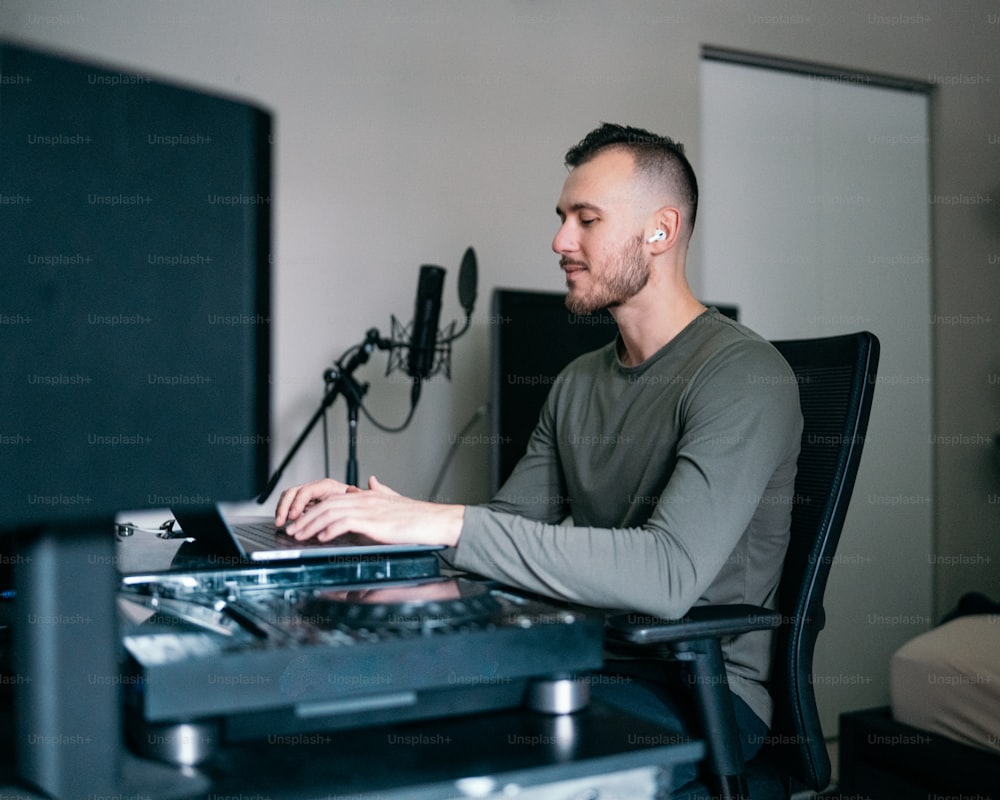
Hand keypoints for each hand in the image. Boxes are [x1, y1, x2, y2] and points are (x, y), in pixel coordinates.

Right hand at [274, 478, 355, 527]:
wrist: (361, 511)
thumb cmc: (359, 505)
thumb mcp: (360, 502)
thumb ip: (356, 496)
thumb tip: (352, 490)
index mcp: (328, 487)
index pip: (307, 491)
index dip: (298, 503)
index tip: (294, 515)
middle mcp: (317, 490)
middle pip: (294, 492)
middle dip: (284, 506)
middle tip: (281, 521)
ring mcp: (311, 498)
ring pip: (290, 498)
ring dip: (282, 509)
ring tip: (280, 522)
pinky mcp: (308, 506)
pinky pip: (292, 506)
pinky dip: (286, 513)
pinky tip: (286, 523)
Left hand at [275, 476, 464, 547]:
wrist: (435, 521)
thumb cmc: (417, 517)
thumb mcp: (395, 500)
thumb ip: (381, 491)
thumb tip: (372, 480)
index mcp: (368, 495)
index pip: (333, 499)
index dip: (313, 509)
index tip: (300, 521)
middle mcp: (365, 499)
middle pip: (326, 505)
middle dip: (305, 518)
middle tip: (291, 530)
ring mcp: (369, 510)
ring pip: (331, 513)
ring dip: (311, 525)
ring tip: (299, 536)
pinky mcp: (374, 522)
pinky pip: (345, 523)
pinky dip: (330, 530)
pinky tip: (322, 538)